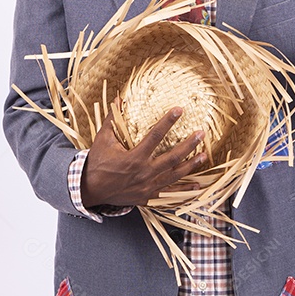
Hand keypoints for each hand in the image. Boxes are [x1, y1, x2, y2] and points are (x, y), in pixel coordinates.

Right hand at [81, 106, 206, 207]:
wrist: (90, 189)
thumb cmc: (97, 163)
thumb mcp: (103, 139)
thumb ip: (112, 119)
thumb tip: (118, 99)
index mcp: (134, 157)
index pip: (155, 136)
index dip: (168, 121)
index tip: (180, 110)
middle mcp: (144, 172)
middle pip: (172, 157)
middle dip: (189, 145)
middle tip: (201, 134)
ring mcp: (148, 186)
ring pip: (174, 175)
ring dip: (191, 165)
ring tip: (204, 155)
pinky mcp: (148, 196)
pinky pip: (170, 193)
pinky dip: (184, 189)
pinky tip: (197, 184)